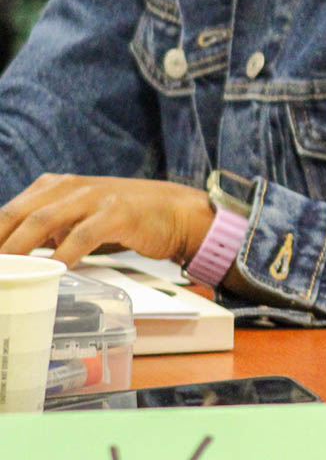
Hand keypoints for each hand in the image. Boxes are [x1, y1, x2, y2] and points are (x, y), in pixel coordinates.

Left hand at [0, 174, 212, 267]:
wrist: (175, 211)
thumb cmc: (124, 217)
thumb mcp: (79, 215)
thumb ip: (49, 227)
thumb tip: (13, 255)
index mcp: (56, 185)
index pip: (9, 210)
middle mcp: (71, 186)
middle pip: (18, 214)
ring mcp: (95, 197)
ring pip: (43, 221)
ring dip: (18, 251)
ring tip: (5, 274)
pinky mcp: (118, 213)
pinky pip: (82, 235)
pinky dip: (63, 255)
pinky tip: (53, 273)